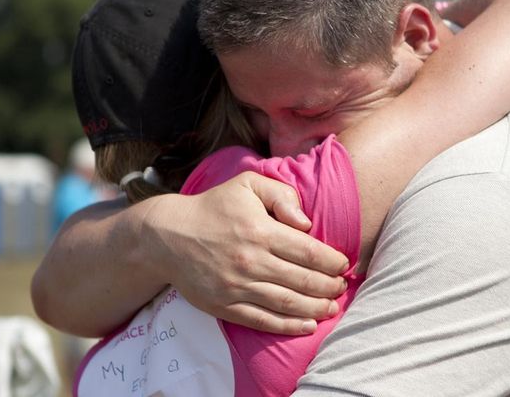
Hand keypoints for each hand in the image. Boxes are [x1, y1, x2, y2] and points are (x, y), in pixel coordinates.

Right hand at [141, 172, 348, 334]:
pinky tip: (307, 325)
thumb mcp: (247, 184)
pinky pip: (262, 320)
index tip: (343, 265)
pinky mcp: (224, 306)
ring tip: (332, 308)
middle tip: (341, 287)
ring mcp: (236, 287)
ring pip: (286, 303)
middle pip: (302, 280)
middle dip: (329, 287)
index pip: (308, 251)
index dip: (332, 261)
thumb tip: (306, 223)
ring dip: (315, 309)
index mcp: (260, 231)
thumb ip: (282, 194)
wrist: (167, 236)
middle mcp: (250, 261)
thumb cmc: (214, 207)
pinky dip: (288, 326)